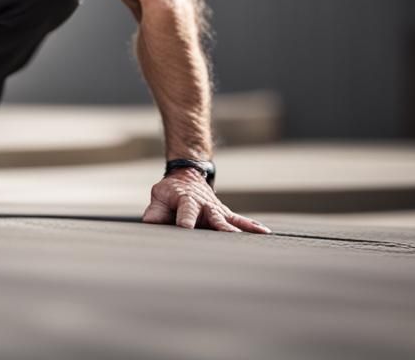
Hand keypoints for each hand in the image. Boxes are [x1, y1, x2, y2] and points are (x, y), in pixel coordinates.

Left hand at [142, 169, 271, 233]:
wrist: (186, 176)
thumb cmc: (170, 191)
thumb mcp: (159, 196)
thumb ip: (155, 212)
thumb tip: (149, 224)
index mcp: (186, 200)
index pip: (186, 212)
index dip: (185, 220)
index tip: (186, 228)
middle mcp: (204, 205)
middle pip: (213, 218)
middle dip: (219, 228)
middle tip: (227, 238)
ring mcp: (216, 210)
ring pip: (228, 221)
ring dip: (238, 230)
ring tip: (253, 239)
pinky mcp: (224, 214)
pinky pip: (240, 220)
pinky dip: (251, 226)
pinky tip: (265, 233)